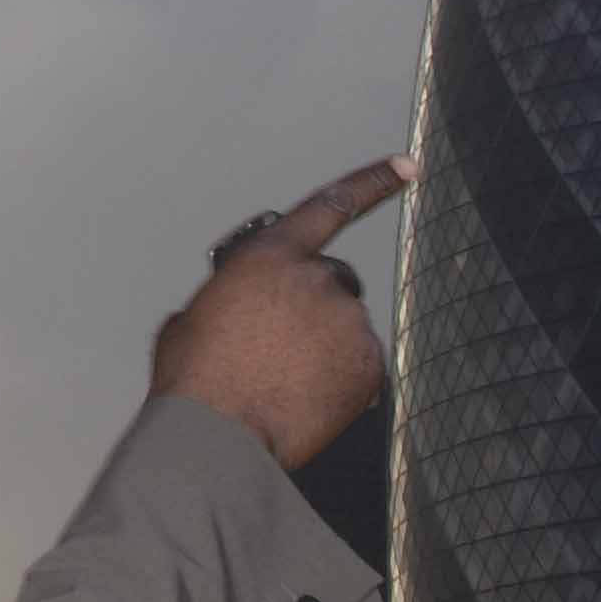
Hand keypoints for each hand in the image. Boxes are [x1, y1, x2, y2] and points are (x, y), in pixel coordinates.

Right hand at [147, 154, 411, 470]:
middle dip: (313, 308)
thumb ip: (231, 296)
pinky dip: (341, 383)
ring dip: (324, 349)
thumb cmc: (195, 379)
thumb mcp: (193, 316)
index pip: (330, 205)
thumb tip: (238, 314)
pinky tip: (306, 401)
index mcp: (268, 257)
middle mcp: (316, 279)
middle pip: (333, 283)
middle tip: (280, 348)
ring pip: (345, 331)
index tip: (407, 166)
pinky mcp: (369, 365)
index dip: (373, 182)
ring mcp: (348, 322)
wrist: (217, 435)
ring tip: (283, 382)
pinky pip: (361, 368)